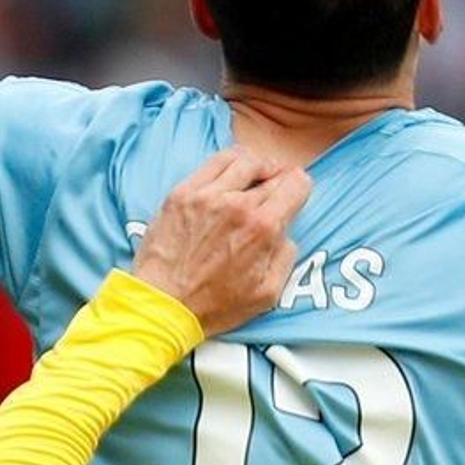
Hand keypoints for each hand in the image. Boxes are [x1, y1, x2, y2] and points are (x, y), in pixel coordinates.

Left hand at [132, 149, 311, 334]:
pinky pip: (214, 162)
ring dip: (258, 164)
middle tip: (279, 186)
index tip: (296, 193)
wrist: (164, 305)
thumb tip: (286, 235)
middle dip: (280, 179)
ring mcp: (207, 195)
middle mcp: (237, 204)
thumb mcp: (266, 294)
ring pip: (244, 159)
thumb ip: (286, 258)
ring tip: (259, 173)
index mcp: (263, 228)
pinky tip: (233, 171)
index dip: (300, 187)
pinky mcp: (183, 193)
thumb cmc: (213, 305)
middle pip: (271, 173)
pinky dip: (230, 161)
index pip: (296, 185)